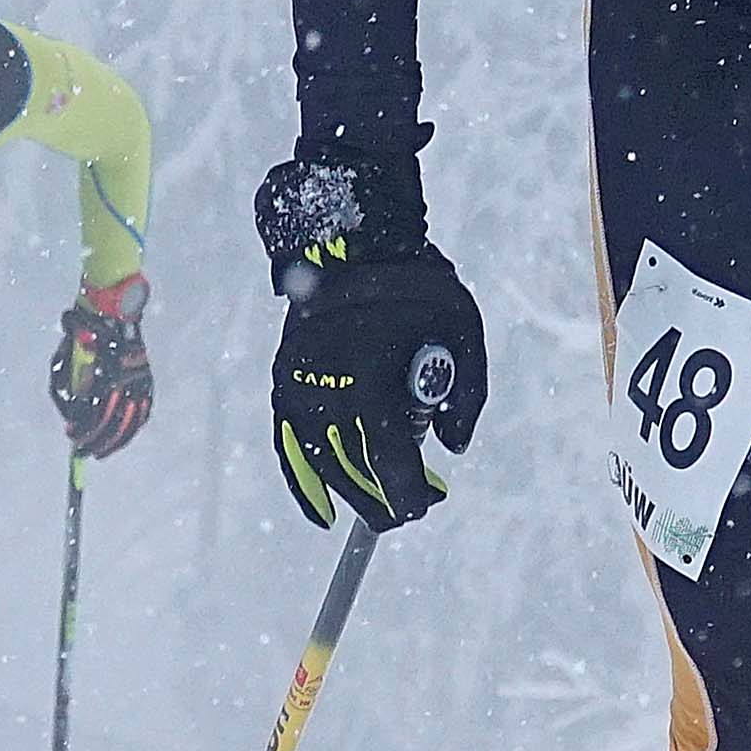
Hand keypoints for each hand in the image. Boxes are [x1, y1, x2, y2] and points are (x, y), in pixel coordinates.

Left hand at [47, 277, 153, 460]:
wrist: (113, 308)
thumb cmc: (85, 331)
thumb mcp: (69, 356)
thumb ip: (69, 385)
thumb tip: (70, 415)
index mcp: (107, 374)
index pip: (96, 413)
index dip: (83, 429)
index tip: (71, 436)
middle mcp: (127, 380)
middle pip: (114, 422)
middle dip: (97, 440)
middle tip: (84, 450)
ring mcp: (140, 380)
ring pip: (131, 421)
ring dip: (115, 440)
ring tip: (102, 451)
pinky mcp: (146, 378)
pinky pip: (143, 410)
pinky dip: (133, 426)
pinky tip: (123, 436)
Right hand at [255, 141, 488, 530]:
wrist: (350, 240)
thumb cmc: (415, 285)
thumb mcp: (464, 330)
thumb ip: (466, 396)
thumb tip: (453, 447)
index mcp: (371, 384)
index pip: (390, 464)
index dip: (409, 495)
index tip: (425, 502)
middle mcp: (328, 394)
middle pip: (356, 474)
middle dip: (384, 500)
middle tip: (407, 508)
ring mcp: (299, 389)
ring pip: (324, 464)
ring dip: (350, 492)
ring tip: (374, 505)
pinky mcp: (284, 382)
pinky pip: (290, 445)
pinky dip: (304, 482)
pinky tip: (322, 510)